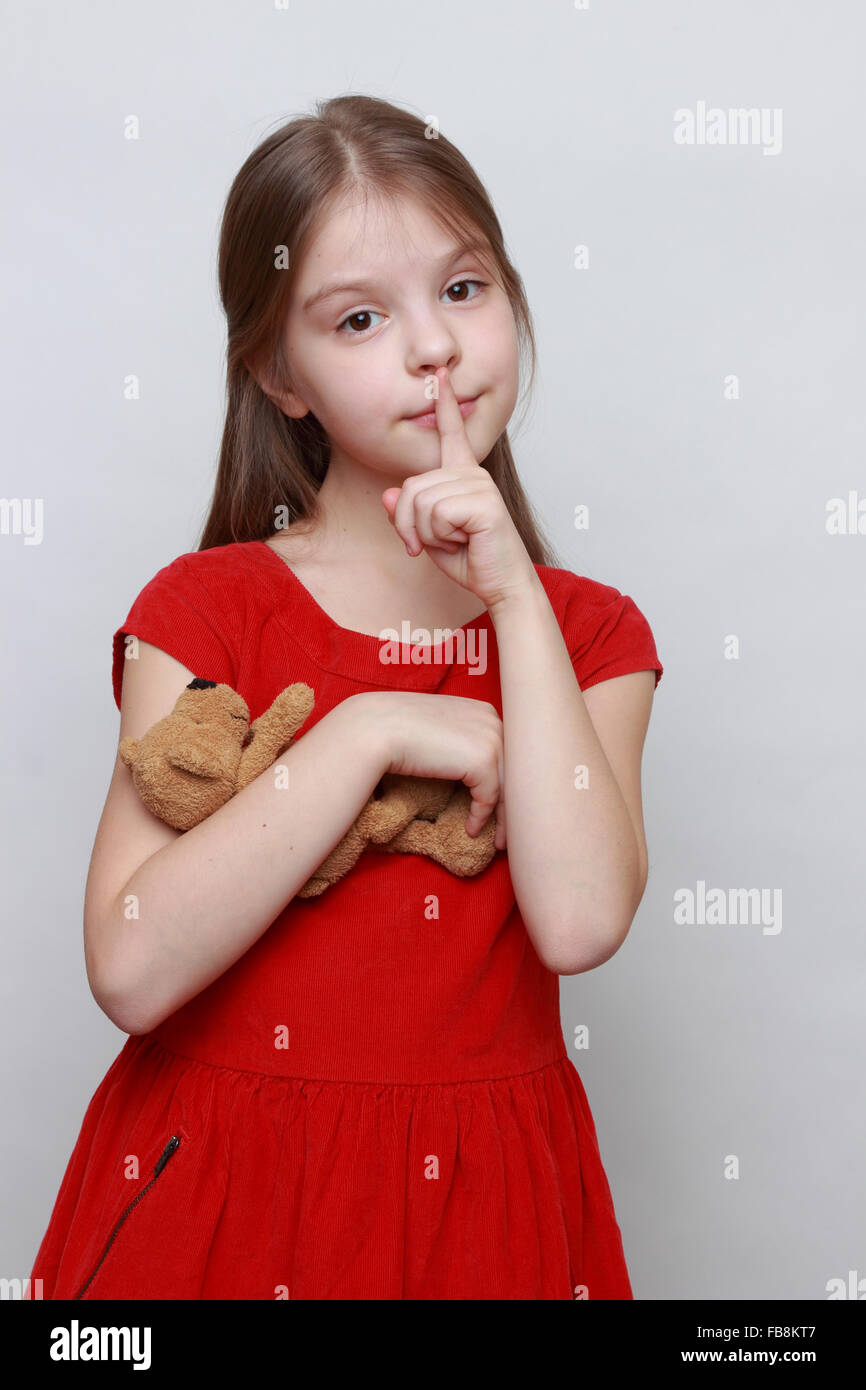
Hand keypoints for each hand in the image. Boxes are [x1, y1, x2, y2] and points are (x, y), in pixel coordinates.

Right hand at [355, 690, 506, 848]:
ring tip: (496, 841)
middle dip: (511, 803)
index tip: (499, 807)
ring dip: (502, 819)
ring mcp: (490, 738)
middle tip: (505, 833)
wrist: (376, 729)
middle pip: (513, 771)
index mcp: (484, 711)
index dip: (505, 783)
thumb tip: (469, 770)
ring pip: (508, 787)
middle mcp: (493, 720)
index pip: (506, 754)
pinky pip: (489, 798)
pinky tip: (470, 829)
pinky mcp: (482, 759)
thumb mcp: (438, 730)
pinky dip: (481, 818)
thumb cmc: (397, 730)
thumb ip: (460, 742)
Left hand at [381, 366, 536, 611]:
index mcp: (462, 475)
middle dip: (409, 524)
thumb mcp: (428, 536)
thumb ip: (407, 514)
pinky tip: (464, 541)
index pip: (450, 434)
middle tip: (435, 542)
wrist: (502, 585)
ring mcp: (480, 484)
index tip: (441, 374)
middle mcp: (472, 473)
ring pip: (420, 502)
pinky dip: (440, 537)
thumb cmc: (470, 560)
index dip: (444, 404)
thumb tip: (388, 494)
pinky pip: (437, 513)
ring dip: (427, 534)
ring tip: (454, 541)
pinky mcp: (484, 502)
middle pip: (410, 487)